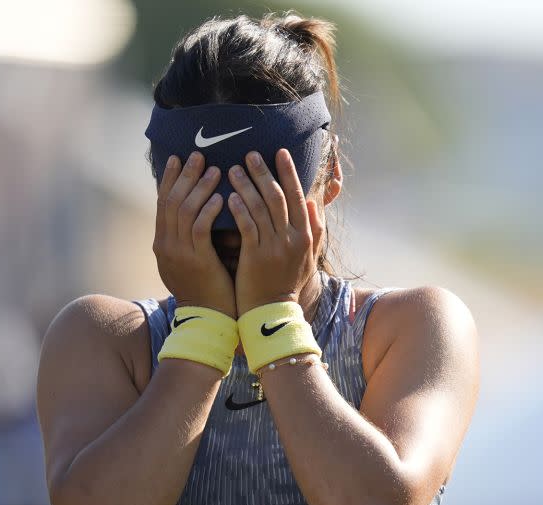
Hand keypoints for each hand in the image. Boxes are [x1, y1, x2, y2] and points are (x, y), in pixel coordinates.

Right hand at [153, 151, 236, 318]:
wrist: (208, 320)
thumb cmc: (207, 288)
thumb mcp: (192, 259)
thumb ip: (191, 236)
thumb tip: (200, 209)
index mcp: (163, 243)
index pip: (163, 203)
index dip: (170, 179)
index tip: (178, 158)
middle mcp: (166, 246)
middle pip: (171, 201)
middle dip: (184, 176)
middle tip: (197, 155)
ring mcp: (179, 254)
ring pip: (184, 211)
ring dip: (200, 188)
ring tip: (215, 169)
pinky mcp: (196, 261)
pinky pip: (200, 228)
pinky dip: (209, 210)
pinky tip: (222, 196)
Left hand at [227, 149, 321, 316]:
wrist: (272, 313)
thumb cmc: (287, 283)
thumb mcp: (308, 258)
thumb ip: (313, 230)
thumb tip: (313, 204)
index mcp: (306, 236)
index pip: (298, 196)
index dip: (289, 173)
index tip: (279, 152)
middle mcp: (292, 238)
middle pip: (278, 197)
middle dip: (264, 173)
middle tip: (250, 154)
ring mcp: (274, 247)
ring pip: (260, 208)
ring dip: (246, 186)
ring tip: (232, 169)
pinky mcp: (256, 256)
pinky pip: (247, 226)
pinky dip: (239, 209)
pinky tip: (228, 196)